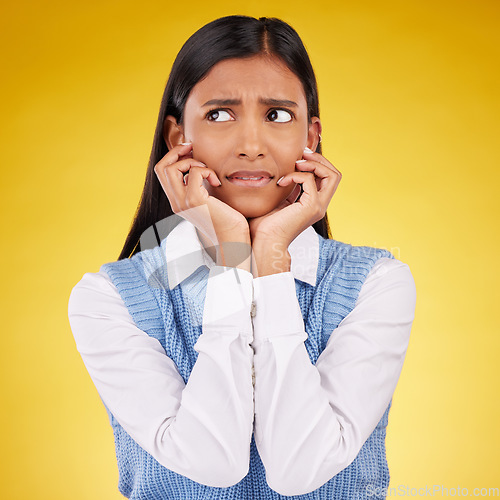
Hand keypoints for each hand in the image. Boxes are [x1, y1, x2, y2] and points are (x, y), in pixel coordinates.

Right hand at [154, 143, 250, 267]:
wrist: (233, 240)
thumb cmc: (226, 221)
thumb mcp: (208, 200)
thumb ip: (200, 186)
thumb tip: (199, 166)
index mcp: (177, 201)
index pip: (162, 173)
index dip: (172, 157)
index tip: (189, 150)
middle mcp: (176, 202)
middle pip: (160, 168)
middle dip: (176, 152)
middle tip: (192, 148)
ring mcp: (183, 202)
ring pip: (171, 168)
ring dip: (191, 162)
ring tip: (207, 171)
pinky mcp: (195, 201)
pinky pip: (193, 173)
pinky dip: (206, 171)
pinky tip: (216, 182)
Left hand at [249, 148, 341, 247]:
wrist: (263, 242)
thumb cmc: (265, 226)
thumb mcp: (279, 201)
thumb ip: (288, 188)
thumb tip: (286, 170)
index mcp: (314, 204)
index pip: (327, 178)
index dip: (317, 164)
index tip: (299, 157)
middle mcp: (320, 206)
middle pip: (335, 175)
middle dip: (320, 159)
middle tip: (302, 154)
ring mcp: (318, 207)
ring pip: (332, 175)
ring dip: (314, 163)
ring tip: (296, 164)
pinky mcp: (311, 207)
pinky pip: (310, 180)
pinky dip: (295, 175)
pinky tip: (281, 182)